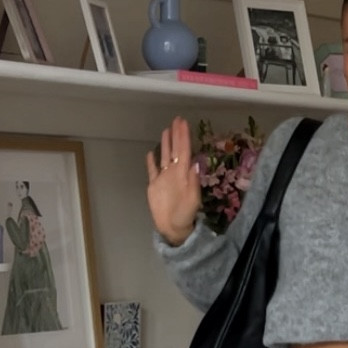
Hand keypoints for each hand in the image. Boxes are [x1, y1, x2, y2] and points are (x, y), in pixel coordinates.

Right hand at [146, 116, 202, 245]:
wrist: (173, 228)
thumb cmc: (185, 215)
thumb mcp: (192, 199)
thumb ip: (193, 182)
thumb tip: (195, 164)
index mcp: (183, 174)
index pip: (184, 151)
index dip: (184, 137)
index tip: (183, 124)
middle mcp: (174, 173)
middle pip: (175, 150)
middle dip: (176, 135)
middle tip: (177, 120)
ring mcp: (164, 178)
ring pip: (165, 157)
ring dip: (166, 144)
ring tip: (166, 130)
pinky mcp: (154, 185)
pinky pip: (152, 170)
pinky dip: (152, 162)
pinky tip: (151, 153)